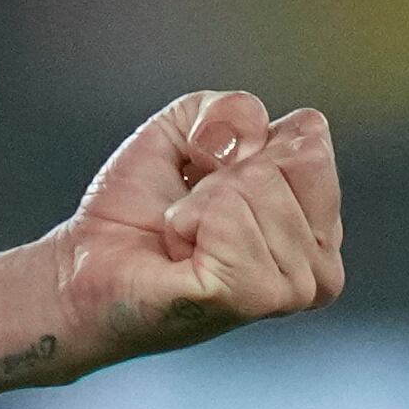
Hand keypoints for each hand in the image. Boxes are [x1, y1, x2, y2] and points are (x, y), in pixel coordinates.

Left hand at [49, 89, 343, 366]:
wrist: (86, 262)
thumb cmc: (140, 206)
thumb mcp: (186, 129)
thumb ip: (232, 109)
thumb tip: (249, 141)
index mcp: (320, 223)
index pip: (312, 135)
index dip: (243, 139)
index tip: (209, 177)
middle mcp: (321, 264)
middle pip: (285, 160)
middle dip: (218, 174)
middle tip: (192, 214)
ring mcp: (292, 288)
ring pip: (255, 185)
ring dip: (197, 203)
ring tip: (184, 238)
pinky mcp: (252, 298)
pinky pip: (227, 216)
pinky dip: (185, 223)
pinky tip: (179, 254)